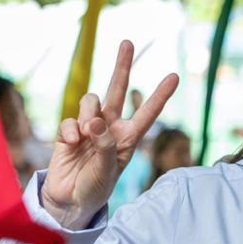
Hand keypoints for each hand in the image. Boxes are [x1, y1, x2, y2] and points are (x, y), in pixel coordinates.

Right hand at [41, 41, 178, 227]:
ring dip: (88, 114)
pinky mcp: (68, 131)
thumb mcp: (107, 170)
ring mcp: (88, 127)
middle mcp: (110, 127)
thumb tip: (94, 121)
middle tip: (127, 42)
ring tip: (86, 135)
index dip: (160, 95)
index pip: (147, 113)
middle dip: (122, 66)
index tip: (175, 76)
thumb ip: (104, 145)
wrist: (69, 201)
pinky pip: (69, 120)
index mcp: (128, 137)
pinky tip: (70, 144)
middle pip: (117, 90)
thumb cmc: (95, 187)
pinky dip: (70, 130)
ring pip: (91, 101)